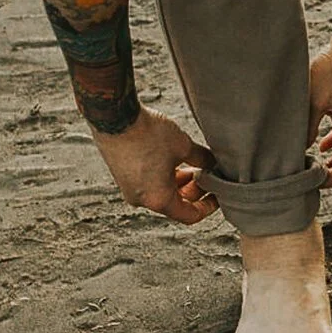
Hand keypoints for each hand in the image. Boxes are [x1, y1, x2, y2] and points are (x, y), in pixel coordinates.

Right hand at [91, 106, 218, 224]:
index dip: (208, 206)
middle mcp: (141, 200)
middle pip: (175, 204)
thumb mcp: (184, 146)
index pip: (189, 216)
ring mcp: (129, 189)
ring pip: (161, 193)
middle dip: (193, 190)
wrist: (115, 116)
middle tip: (205, 171)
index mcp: (158, 199)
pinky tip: (171, 157)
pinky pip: (148, 184)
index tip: (217, 193)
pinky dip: (163, 176)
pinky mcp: (122, 176)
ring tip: (190, 162)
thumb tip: (213, 164)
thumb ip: (203, 160)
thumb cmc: (148, 133)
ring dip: (178, 182)